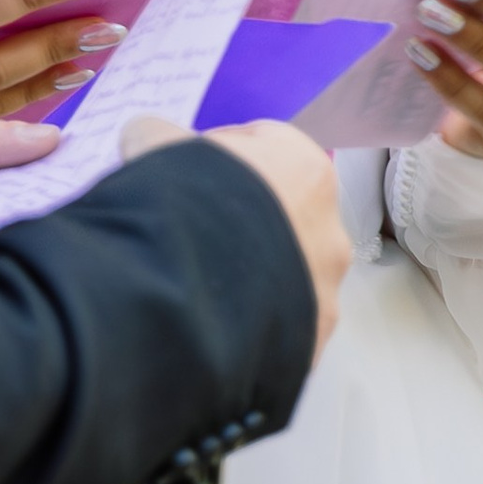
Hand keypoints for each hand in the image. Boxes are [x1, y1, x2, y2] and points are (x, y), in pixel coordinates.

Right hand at [121, 112, 350, 360]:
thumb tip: (152, 139)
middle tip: (192, 229)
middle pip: (284, 214)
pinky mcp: (306, 346)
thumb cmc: (179, 203)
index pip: (268, 145)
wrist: (179, 294)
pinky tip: (209, 322)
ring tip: (198, 284)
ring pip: (287, 276)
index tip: (187, 170)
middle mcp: (330, 230)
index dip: (222, 153)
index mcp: (306, 170)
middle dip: (243, 219)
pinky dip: (250, 323)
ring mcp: (323, 293)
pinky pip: (277, 327)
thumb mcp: (156, 146)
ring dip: (252, 276)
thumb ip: (160, 137)